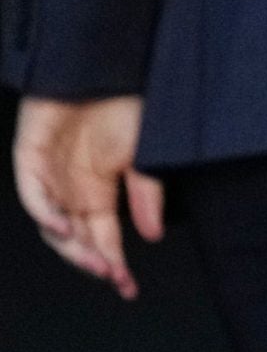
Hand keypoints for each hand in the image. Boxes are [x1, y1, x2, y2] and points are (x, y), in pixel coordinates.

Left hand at [13, 96, 163, 298]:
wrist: (103, 64)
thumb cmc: (125, 102)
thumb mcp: (146, 154)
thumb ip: (147, 194)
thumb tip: (151, 235)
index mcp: (100, 191)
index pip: (104, 238)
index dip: (114, 264)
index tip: (128, 287)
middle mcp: (74, 190)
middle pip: (77, 239)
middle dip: (94, 260)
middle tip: (111, 274)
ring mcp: (50, 176)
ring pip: (52, 226)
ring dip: (72, 246)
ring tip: (93, 258)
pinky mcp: (30, 159)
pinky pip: (33, 196)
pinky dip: (46, 214)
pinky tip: (64, 226)